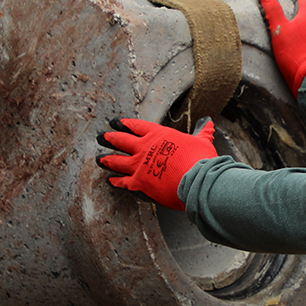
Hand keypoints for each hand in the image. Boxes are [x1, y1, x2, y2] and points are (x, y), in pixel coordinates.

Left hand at [98, 118, 219, 210]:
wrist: (196, 181)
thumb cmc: (200, 161)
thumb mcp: (202, 142)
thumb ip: (202, 132)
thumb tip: (207, 122)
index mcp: (158, 135)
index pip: (137, 126)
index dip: (124, 123)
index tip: (115, 122)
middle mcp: (144, 148)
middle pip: (121, 140)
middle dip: (110, 138)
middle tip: (100, 137)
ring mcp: (139, 166)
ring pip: (117, 161)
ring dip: (107, 159)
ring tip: (98, 159)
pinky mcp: (138, 183)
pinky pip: (122, 182)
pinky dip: (116, 181)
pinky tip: (110, 181)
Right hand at [256, 0, 305, 96]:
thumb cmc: (294, 52)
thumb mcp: (278, 28)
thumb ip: (271, 8)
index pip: (303, 2)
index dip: (293, 2)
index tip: (283, 6)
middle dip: (296, 20)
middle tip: (282, 27)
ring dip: (302, 36)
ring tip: (288, 43)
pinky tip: (297, 57)